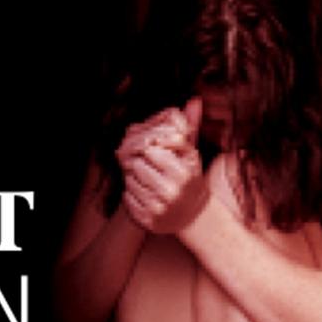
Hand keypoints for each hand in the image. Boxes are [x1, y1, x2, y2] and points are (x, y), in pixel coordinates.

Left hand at [119, 99, 207, 234]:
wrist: (192, 217)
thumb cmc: (187, 177)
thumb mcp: (190, 154)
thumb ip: (188, 128)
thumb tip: (193, 100)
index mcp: (185, 173)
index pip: (150, 149)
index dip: (148, 147)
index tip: (152, 150)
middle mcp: (173, 192)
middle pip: (137, 164)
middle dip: (139, 162)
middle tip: (148, 166)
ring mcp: (160, 208)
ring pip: (130, 180)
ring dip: (134, 177)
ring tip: (148, 181)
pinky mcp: (148, 221)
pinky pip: (127, 198)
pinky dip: (132, 194)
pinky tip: (145, 194)